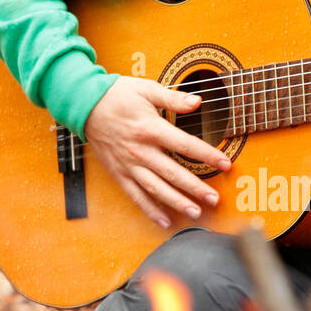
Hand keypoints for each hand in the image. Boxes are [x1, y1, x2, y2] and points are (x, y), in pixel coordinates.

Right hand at [84, 76, 231, 229]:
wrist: (84, 105)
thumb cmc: (117, 95)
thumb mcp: (146, 89)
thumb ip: (173, 98)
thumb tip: (198, 102)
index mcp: (150, 129)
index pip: (185, 145)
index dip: (208, 155)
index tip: (226, 164)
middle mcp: (140, 151)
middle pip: (173, 173)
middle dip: (196, 188)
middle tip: (215, 199)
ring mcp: (129, 165)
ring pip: (156, 189)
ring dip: (177, 203)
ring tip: (195, 214)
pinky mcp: (119, 174)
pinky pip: (136, 196)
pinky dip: (150, 210)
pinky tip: (165, 221)